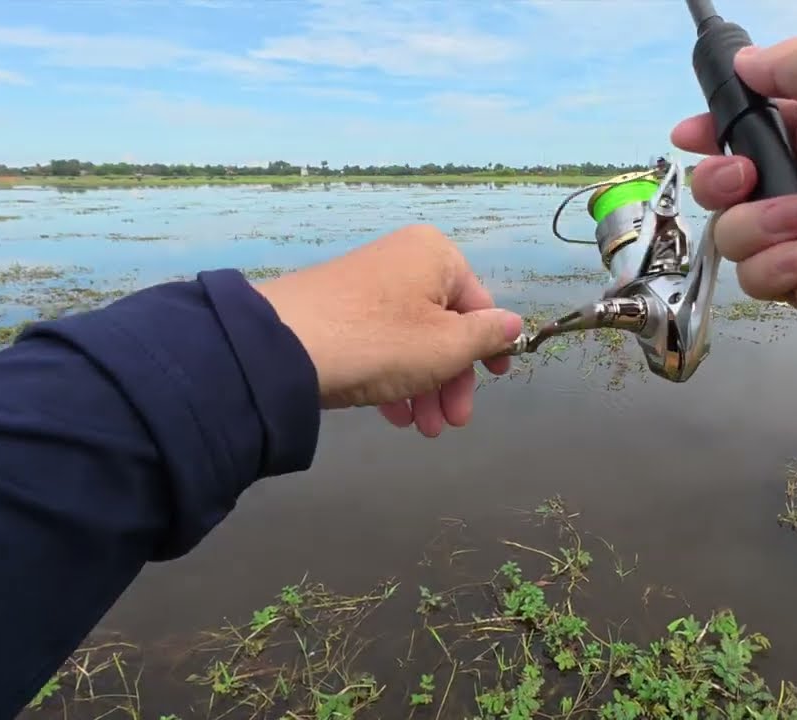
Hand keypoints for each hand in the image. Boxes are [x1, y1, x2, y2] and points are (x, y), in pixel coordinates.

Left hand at [251, 224, 521, 436]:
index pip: (480, 304)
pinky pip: (380, 344)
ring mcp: (366, 285)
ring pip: (411, 340)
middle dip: (452, 380)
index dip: (490, 347)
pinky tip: (393, 415)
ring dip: (425, 387)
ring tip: (422, 429)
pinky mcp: (337, 311)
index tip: (495, 381)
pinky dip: (393, 378)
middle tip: (452, 422)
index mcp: (435, 255)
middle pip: (444, 325)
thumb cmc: (381, 341)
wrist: (283, 346)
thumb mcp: (448, 345)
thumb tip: (512, 324)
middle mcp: (402, 260)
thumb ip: (487, 336)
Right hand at [672, 21, 796, 358]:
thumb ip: (790, 56)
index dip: (715, 127)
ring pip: (734, 231)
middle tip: (746, 177)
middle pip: (729, 179)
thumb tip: (749, 64)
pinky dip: (775, 265)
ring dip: (755, 222)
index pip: (752, 120)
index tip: (691, 135)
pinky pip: (756, 276)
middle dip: (722, 178)